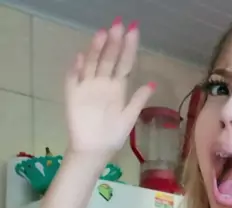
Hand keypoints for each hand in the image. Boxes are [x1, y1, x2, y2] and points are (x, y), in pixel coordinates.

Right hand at [65, 18, 154, 158]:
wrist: (93, 152)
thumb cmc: (111, 137)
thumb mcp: (129, 119)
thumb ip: (138, 101)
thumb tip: (152, 83)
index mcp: (117, 88)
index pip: (124, 63)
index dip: (129, 48)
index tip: (133, 30)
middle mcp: (103, 83)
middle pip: (108, 59)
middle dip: (113, 42)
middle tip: (118, 24)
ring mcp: (87, 87)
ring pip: (92, 64)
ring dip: (96, 49)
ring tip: (102, 34)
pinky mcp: (73, 95)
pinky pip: (73, 79)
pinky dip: (76, 69)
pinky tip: (81, 58)